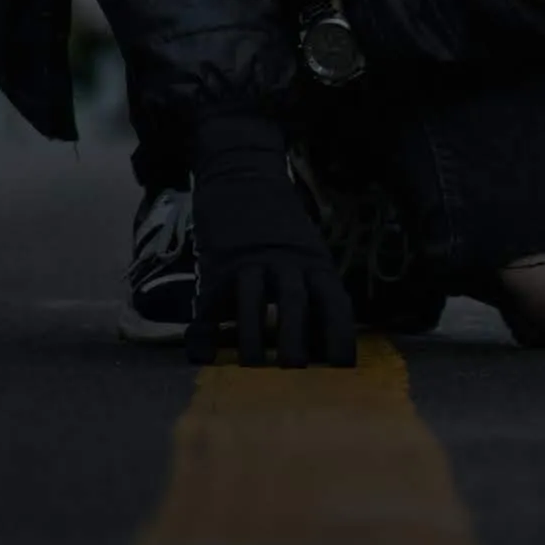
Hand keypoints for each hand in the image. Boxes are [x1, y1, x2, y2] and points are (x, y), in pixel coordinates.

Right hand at [187, 111, 355, 368]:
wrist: (240, 172)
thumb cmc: (279, 227)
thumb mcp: (308, 252)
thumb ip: (315, 291)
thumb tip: (325, 349)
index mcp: (314, 263)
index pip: (334, 303)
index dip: (340, 337)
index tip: (342, 369)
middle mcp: (284, 263)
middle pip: (294, 302)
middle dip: (296, 340)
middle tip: (296, 372)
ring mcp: (247, 263)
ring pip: (251, 301)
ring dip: (251, 337)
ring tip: (251, 368)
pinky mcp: (215, 266)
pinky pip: (209, 305)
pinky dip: (203, 334)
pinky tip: (202, 357)